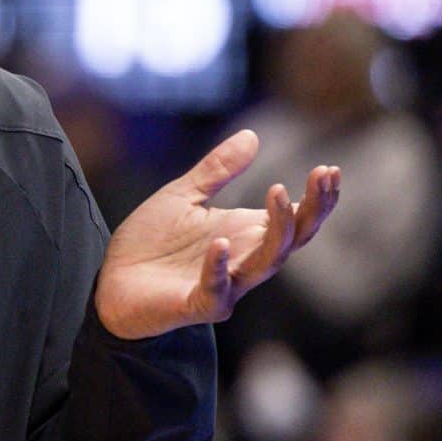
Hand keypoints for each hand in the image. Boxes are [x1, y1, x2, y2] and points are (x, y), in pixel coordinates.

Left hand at [93, 129, 338, 338]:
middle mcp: (244, 260)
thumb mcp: (183, 196)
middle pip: (293, 239)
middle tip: (322, 176)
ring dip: (278, 231)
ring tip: (277, 193)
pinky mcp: (196, 305)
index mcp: (246, 234)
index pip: (296, 219)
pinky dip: (218, 269)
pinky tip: (220, 243)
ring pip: (266, 264)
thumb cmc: (151, 243)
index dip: (318, 198)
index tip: (329, 169)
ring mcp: (224, 285)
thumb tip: (252, 135)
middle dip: (312, 210)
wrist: (112, 282)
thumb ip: (217, 170)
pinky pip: (215, 291)